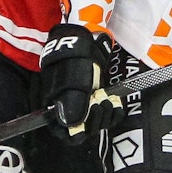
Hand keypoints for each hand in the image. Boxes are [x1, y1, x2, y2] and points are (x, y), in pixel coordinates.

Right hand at [39, 23, 118, 139]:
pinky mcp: (99, 99)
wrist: (86, 39)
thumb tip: (72, 124)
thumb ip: (72, 100)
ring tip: (106, 101)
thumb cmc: (74, 57)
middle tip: (98, 105)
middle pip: (82, 130)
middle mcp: (70, 109)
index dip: (73, 133)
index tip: (83, 126)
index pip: (63, 131)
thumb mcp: (72, 77)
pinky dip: (114, 113)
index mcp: (56, 106)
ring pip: (97, 124)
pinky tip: (115, 104)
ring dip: (104, 117)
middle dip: (93, 122)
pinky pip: (108, 115)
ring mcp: (86, 104)